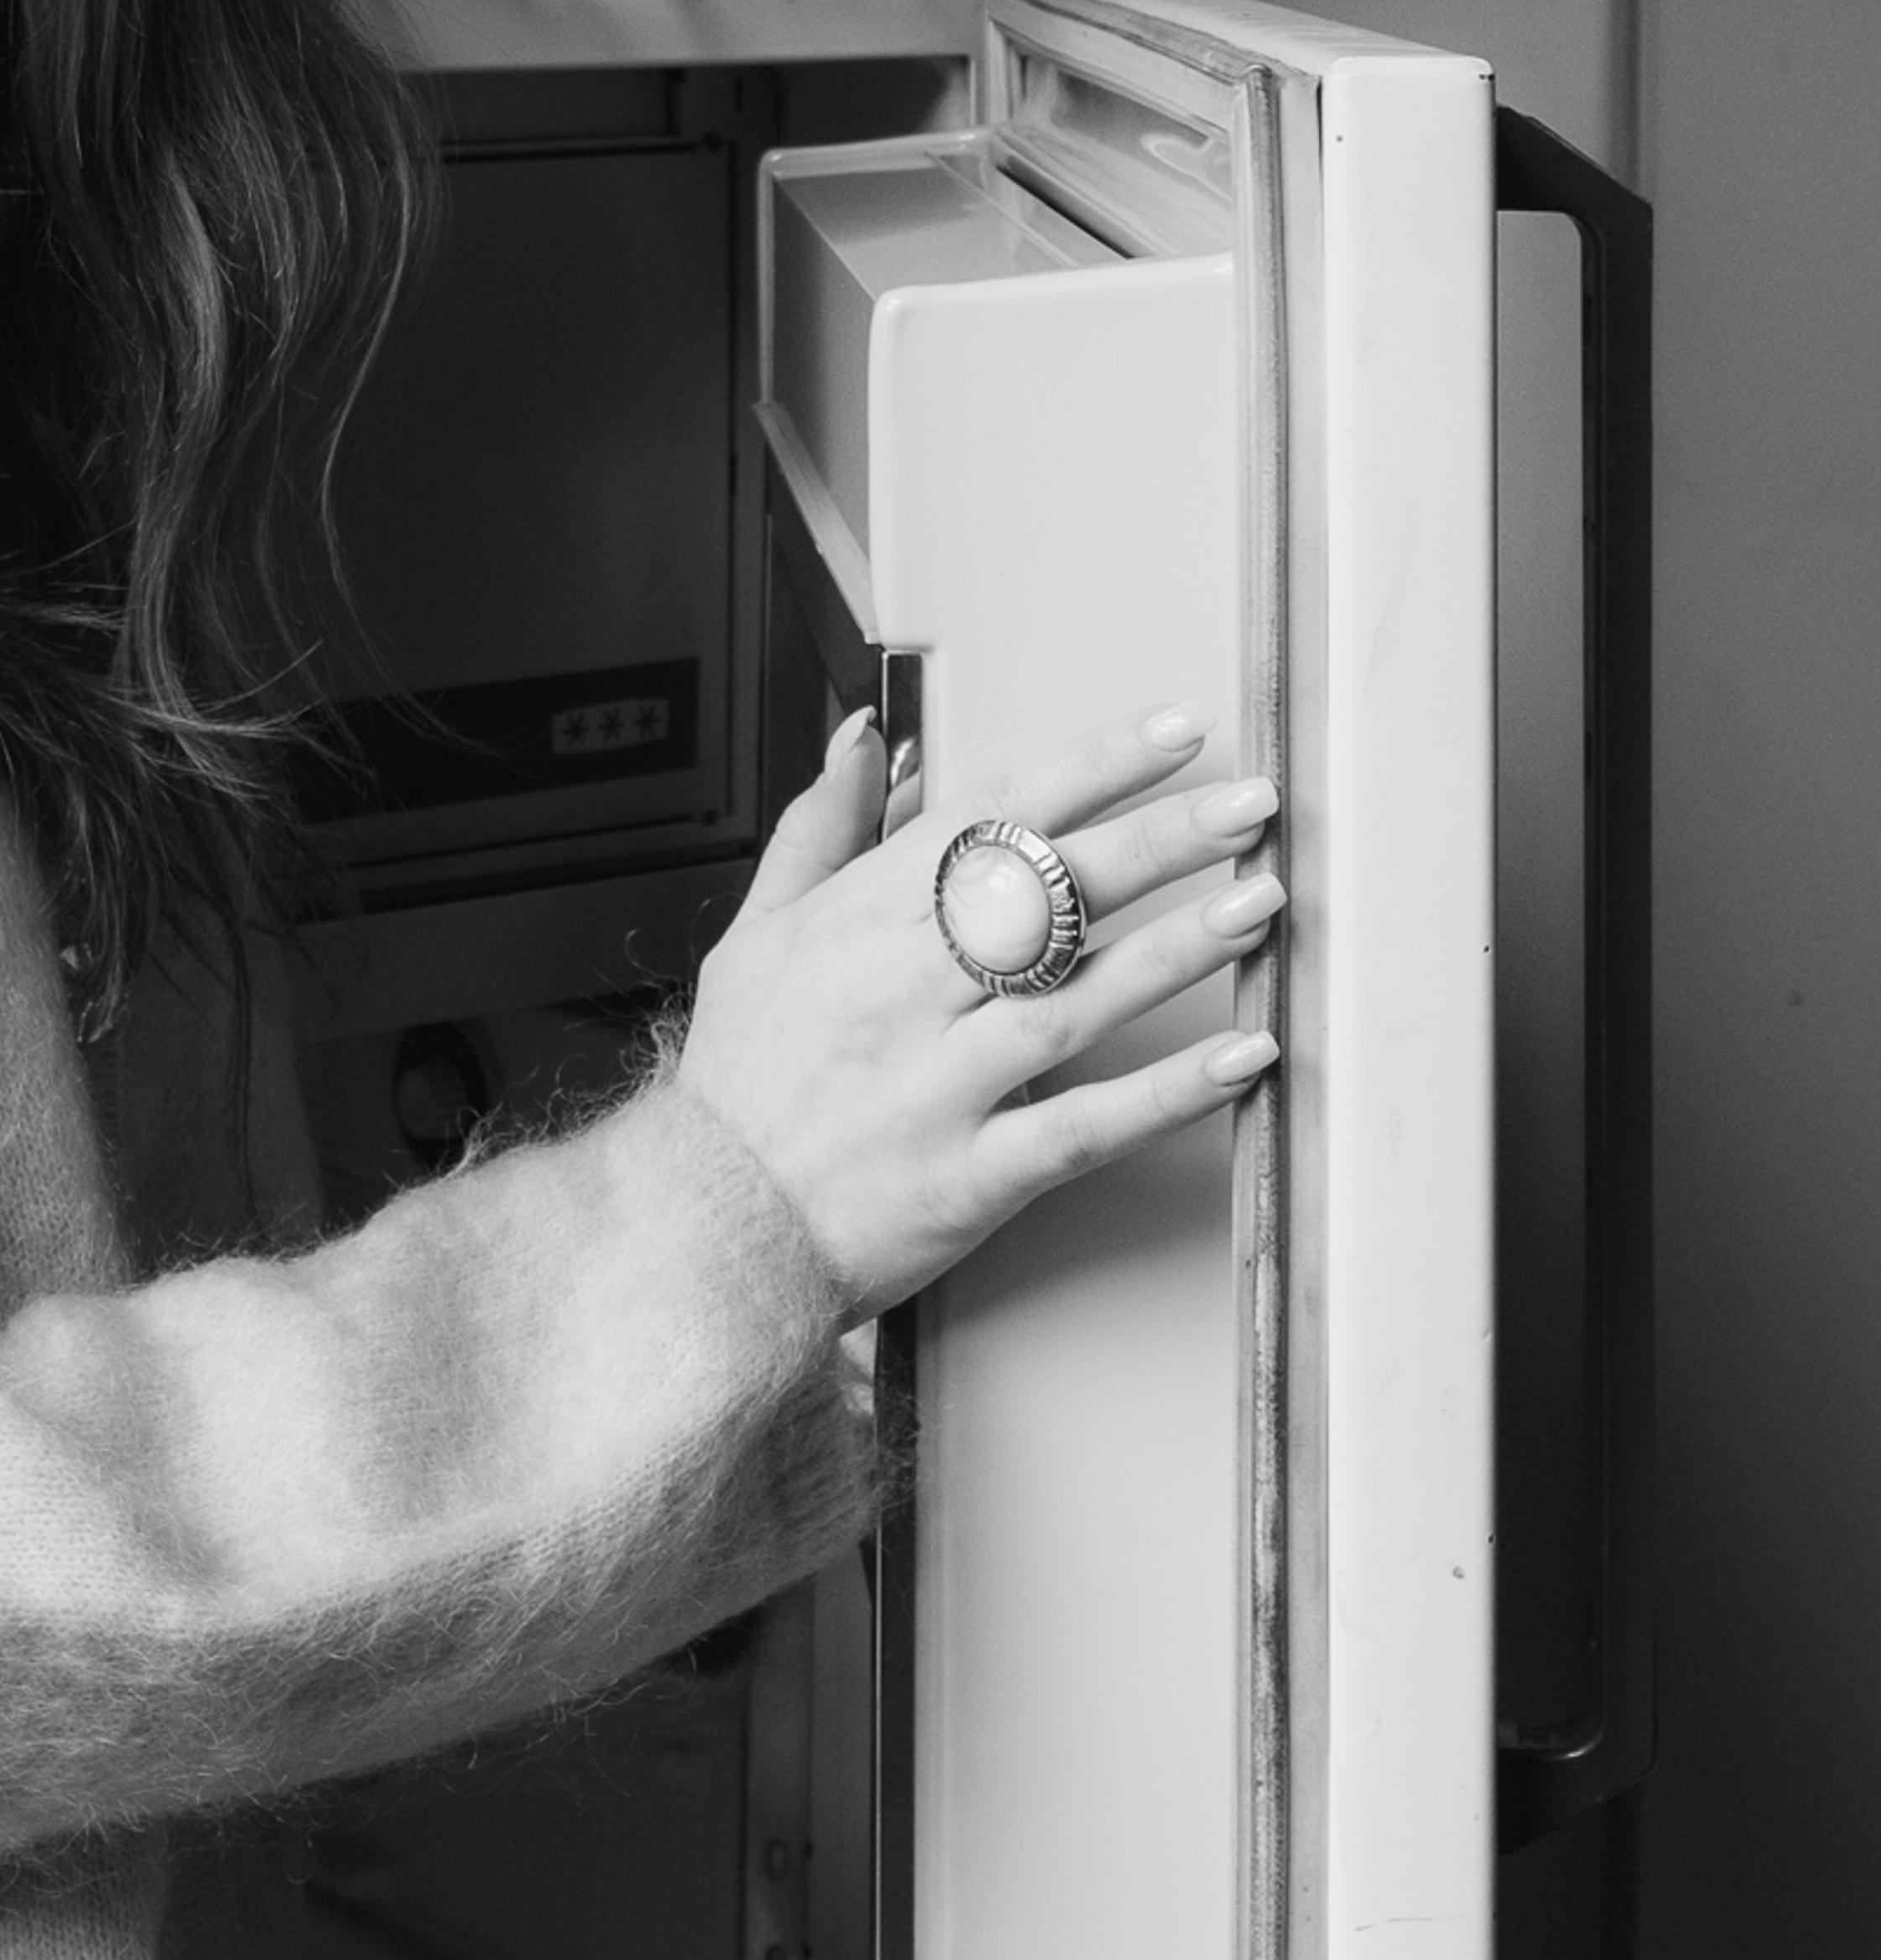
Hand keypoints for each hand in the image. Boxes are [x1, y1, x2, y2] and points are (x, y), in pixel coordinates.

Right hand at [676, 709, 1280, 1321]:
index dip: (1091, 764)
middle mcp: (903, 992)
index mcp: (858, 921)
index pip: (990, 813)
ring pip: (1074, 999)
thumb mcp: (755, 932)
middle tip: (1248, 802)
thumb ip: (820, 827)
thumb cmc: (742, 1082)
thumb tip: (865, 737)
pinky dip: (1167, 1094)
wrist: (703, 1228)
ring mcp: (938, 1085)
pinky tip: (1238, 1055)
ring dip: (1178, 948)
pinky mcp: (970, 1176)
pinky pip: (1083, 1127)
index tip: (1170, 731)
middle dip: (1159, 838)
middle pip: (1047, 895)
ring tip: (1257, 900)